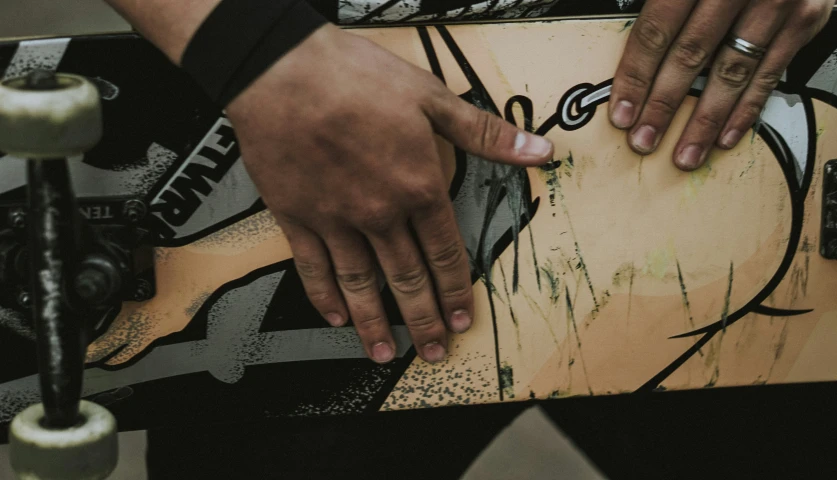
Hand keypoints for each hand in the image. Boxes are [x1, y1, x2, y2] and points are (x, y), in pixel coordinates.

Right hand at [225, 25, 553, 363]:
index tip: (461, 319)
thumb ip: (484, 133)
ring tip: (386, 353)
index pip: (445, 253)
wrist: (281, 71)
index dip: (456, 291)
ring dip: (375, 323)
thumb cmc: (354, 76)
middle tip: (433, 351)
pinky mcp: (296, 216)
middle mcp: (379, 213)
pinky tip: (335, 316)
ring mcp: (335, 219)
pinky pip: (313, 267)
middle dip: (424, 320)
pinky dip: (325, 295)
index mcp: (418, 187)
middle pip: (407, 279)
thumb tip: (538, 151)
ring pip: (361, 284)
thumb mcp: (432, 96)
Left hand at [609, 0, 833, 169]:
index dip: (636, 76)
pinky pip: (770, 73)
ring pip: (731, 72)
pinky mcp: (804, 18)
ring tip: (685, 153)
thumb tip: (626, 46)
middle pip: (690, 55)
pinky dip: (746, 109)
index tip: (622, 112)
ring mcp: (776, 2)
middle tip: (644, 140)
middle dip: (663, 105)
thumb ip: (661, 0)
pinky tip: (726, 135)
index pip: (657, 30)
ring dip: (704, 121)